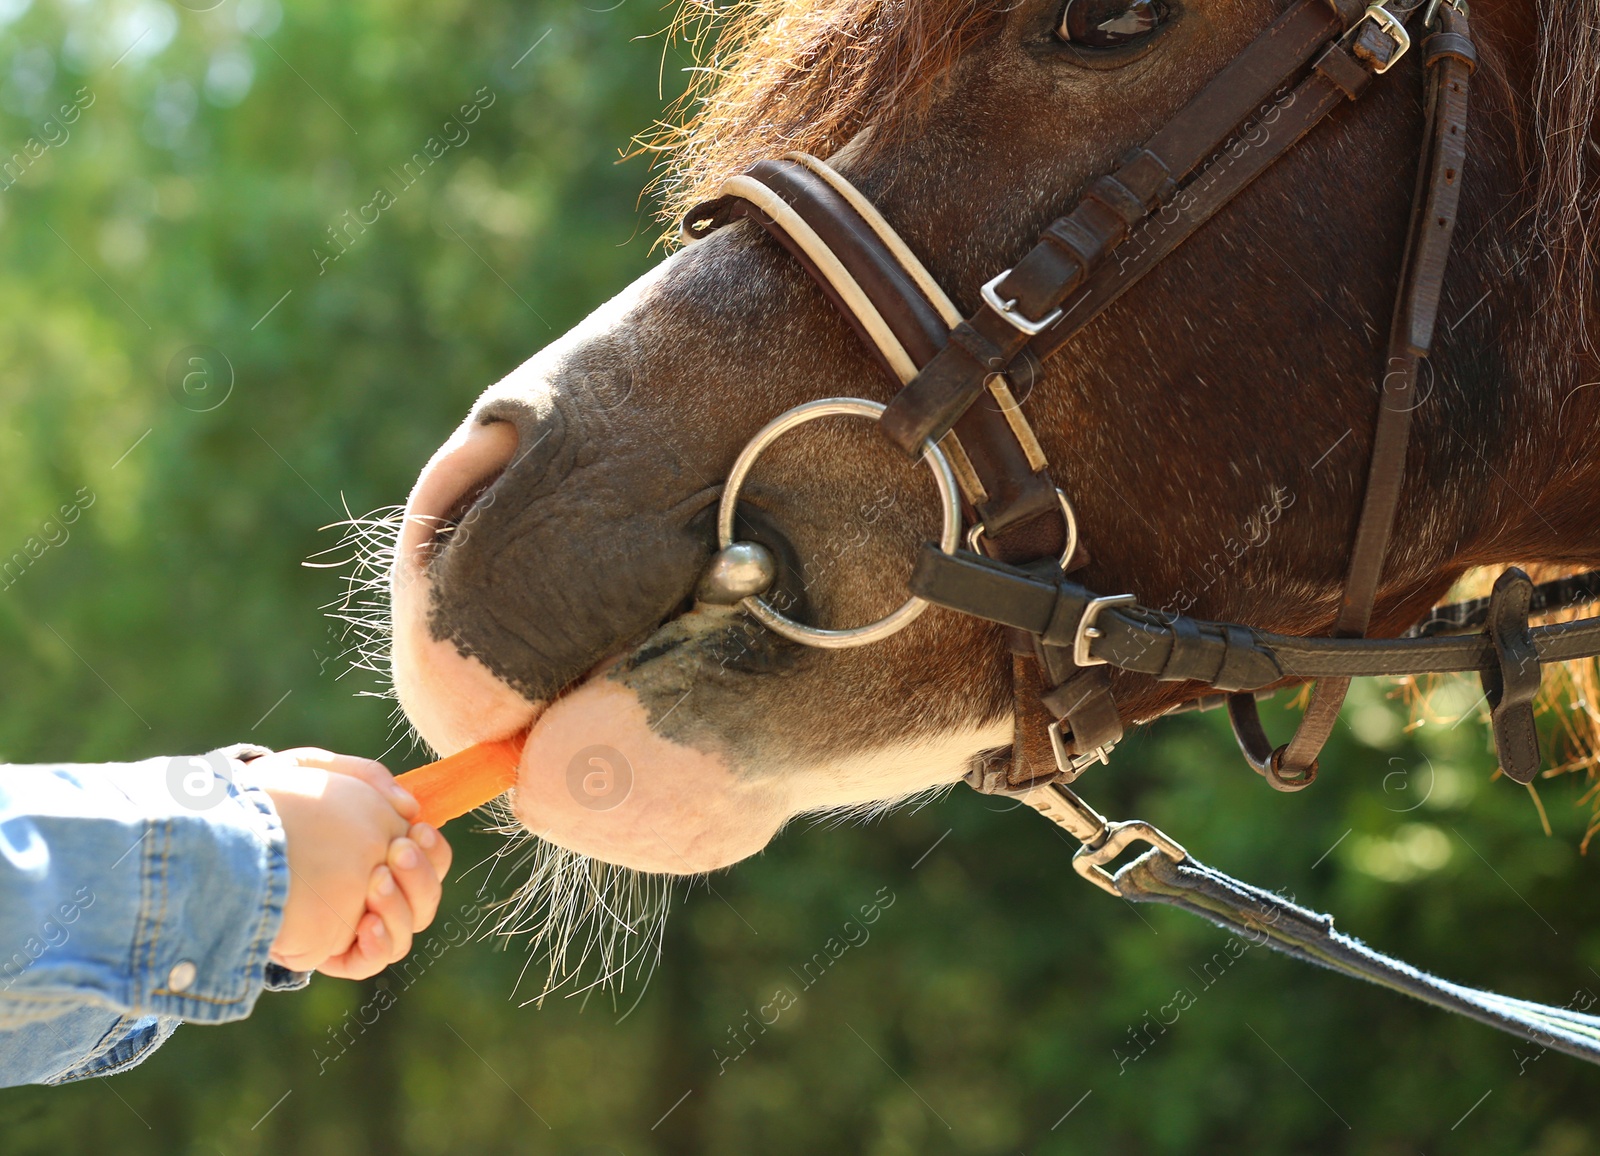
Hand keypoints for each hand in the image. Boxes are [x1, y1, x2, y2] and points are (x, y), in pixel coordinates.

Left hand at [255, 748, 450, 976]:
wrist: (220, 834)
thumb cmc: (270, 798)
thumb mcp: (316, 770)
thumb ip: (368, 776)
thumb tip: (412, 807)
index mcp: (381, 854)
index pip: (430, 861)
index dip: (434, 850)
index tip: (417, 829)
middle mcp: (374, 893)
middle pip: (426, 899)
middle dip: (420, 876)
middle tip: (395, 851)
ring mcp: (354, 925)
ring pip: (406, 932)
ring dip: (401, 907)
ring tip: (375, 881)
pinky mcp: (328, 953)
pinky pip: (369, 963)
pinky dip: (380, 945)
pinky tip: (367, 924)